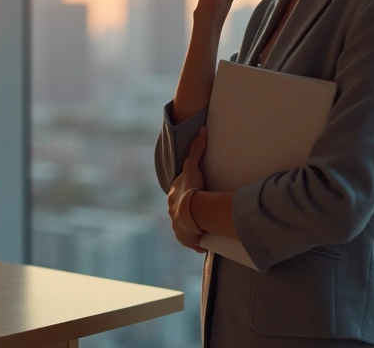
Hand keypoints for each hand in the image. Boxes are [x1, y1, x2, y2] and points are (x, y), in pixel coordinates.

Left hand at [168, 127, 208, 252]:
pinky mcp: (185, 238)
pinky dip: (195, 242)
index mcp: (173, 197)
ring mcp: (177, 226)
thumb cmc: (192, 189)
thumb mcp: (193, 167)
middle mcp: (172, 212)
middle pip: (179, 211)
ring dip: (191, 227)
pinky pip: (190, 241)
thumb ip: (197, 148)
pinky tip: (201, 244)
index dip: (185, 195)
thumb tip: (202, 129)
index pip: (177, 195)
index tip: (192, 196)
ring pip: (184, 227)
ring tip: (201, 228)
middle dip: (186, 212)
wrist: (192, 210)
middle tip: (199, 212)